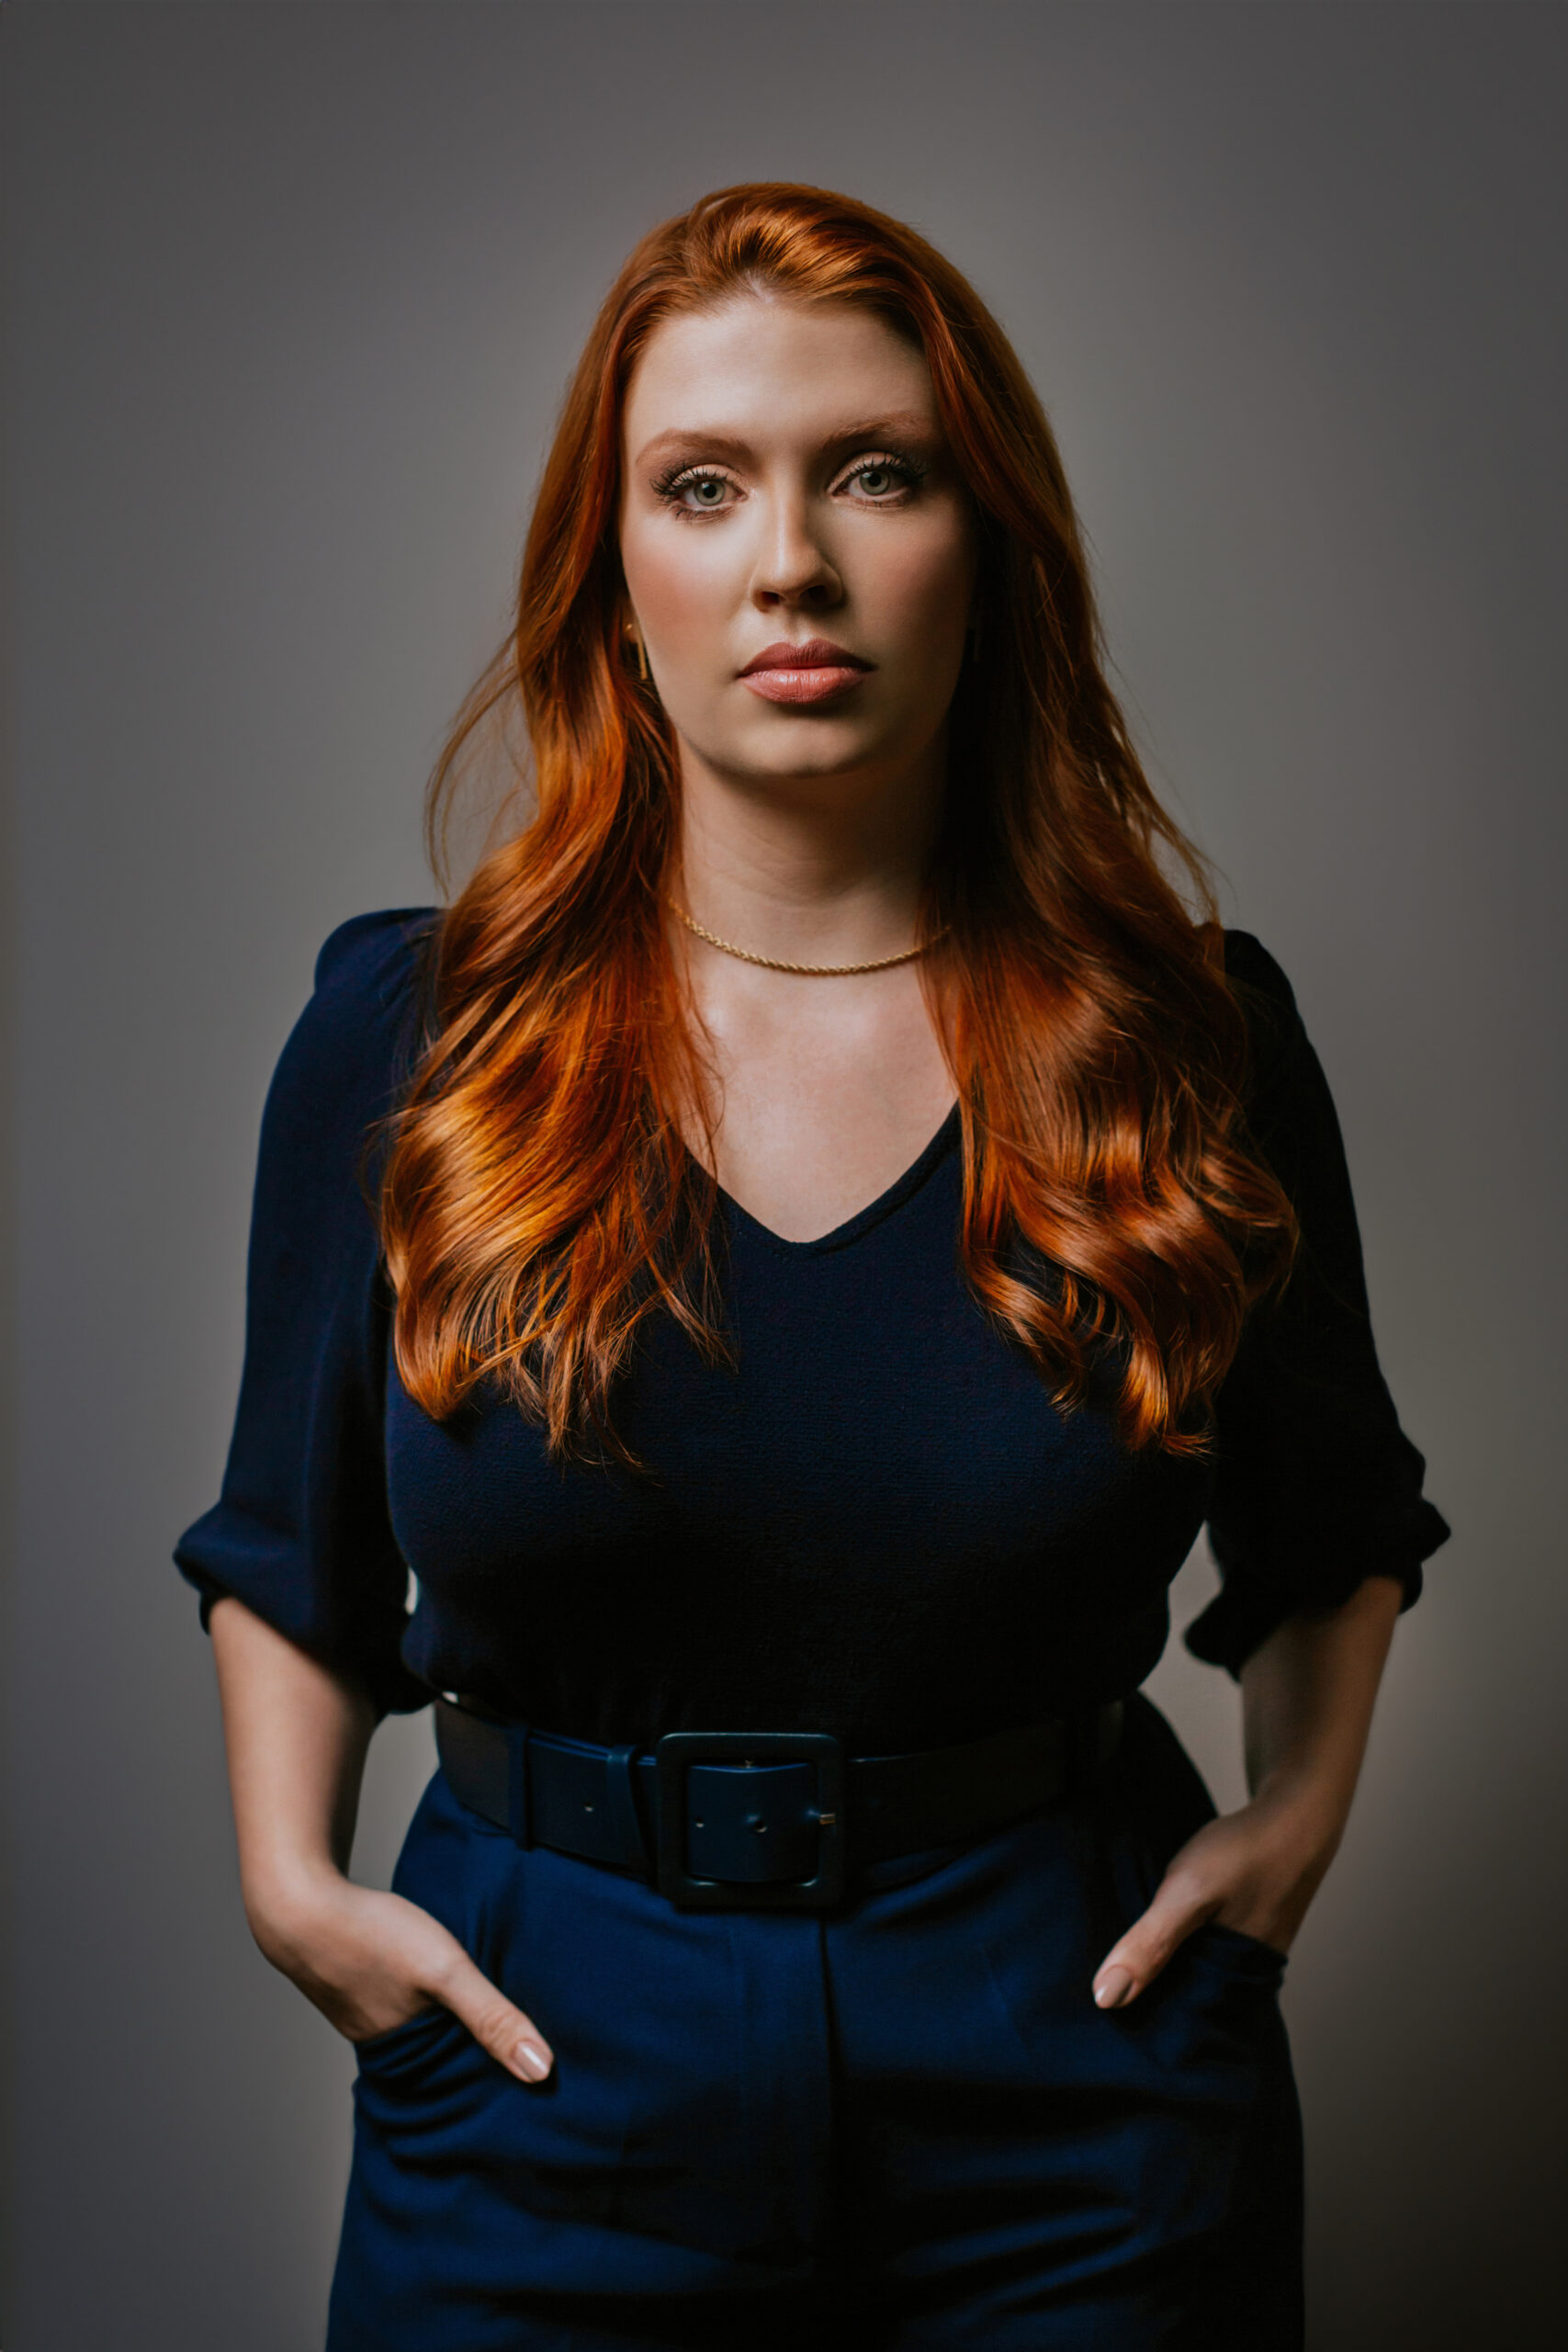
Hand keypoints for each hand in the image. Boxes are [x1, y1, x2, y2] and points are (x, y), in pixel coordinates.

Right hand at [248, 1869, 555, 2082]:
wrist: (298, 1902)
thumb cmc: (372, 1936)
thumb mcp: (445, 1971)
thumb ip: (491, 2016)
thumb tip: (541, 2071)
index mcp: (405, 2056)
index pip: (463, 2079)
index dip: (497, 2074)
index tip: (538, 2077)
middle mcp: (382, 2044)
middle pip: (442, 2053)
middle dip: (475, 2049)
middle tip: (521, 2040)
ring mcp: (363, 2013)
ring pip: (420, 2025)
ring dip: (447, 2018)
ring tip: (484, 2009)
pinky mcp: (355, 1983)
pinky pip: (399, 1999)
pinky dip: (420, 1995)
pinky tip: (431, 1978)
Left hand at [1091, 1787, 1340, 2009]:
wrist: (1295, 1811)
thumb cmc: (1246, 1854)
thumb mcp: (1188, 1895)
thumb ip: (1150, 1944)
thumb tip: (1106, 1999)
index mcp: (1232, 1986)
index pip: (1175, 2025)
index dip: (1137, 2025)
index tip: (1097, 2026)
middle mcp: (1240, 1977)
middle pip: (1180, 1998)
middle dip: (1143, 1997)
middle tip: (1094, 1993)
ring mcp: (1242, 1951)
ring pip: (1189, 1970)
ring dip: (1159, 1966)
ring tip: (1113, 1965)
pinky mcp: (1239, 1926)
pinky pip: (1198, 1945)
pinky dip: (1175, 1941)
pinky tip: (1151, 1931)